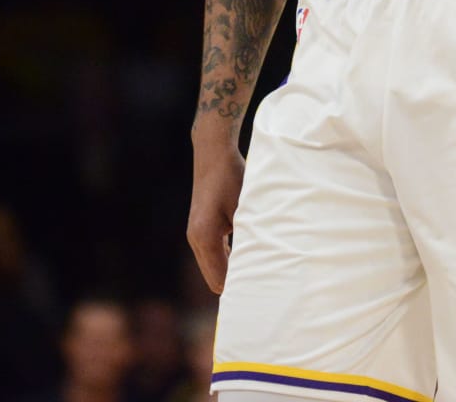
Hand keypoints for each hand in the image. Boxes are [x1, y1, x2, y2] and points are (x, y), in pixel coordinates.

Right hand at [187, 138, 246, 293]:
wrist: (213, 154)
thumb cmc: (231, 178)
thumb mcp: (244, 209)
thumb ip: (247, 237)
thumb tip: (256, 264)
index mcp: (205, 238)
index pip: (220, 279)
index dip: (237, 291)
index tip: (256, 302)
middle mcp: (196, 239)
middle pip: (215, 277)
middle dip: (234, 286)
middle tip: (260, 296)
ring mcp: (195, 234)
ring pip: (213, 267)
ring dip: (231, 273)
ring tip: (255, 283)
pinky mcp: (200, 228)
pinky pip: (212, 254)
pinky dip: (226, 261)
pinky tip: (244, 264)